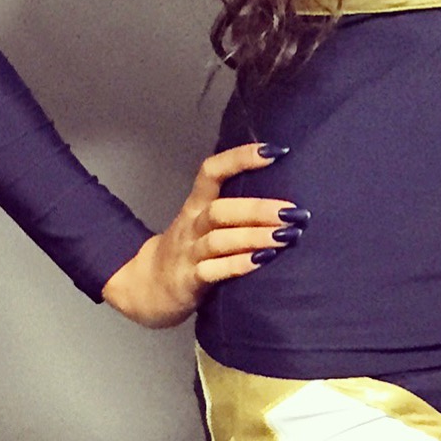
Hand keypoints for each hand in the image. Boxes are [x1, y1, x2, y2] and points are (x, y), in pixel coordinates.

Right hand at [101, 142, 306, 328]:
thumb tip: (283, 197)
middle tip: (293, 211)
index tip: (275, 152)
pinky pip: (212, 271)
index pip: (211, 171)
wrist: (147, 288)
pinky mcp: (187, 281)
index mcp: (196, 205)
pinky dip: (238, 265)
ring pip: (219, 240)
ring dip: (255, 236)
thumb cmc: (189, 251)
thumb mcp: (203, 224)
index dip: (240, 158)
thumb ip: (234, 210)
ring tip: (287, 236)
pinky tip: (262, 262)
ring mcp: (188, 253)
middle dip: (258, 209)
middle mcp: (191, 225)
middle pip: (220, 209)